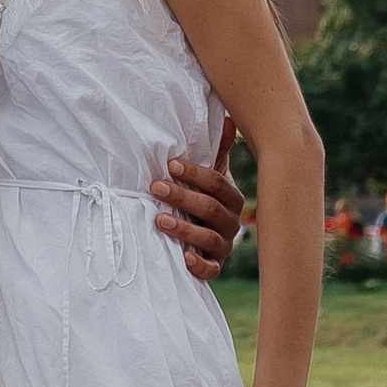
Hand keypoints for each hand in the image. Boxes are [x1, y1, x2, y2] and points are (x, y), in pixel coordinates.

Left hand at [152, 118, 244, 279]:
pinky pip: (211, 269)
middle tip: (155, 187)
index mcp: (231, 197)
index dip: (194, 174)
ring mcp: (224, 246)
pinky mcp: (215, 266)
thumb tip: (228, 117)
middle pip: (210, 208)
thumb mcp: (212, 175)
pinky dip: (198, 264)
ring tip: (159, 220)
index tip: (170, 165)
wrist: (206, 241)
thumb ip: (218, 151)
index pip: (216, 183)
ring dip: (184, 228)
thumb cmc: (204, 200)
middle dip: (182, 196)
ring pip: (209, 238)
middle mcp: (231, 222)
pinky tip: (183, 257)